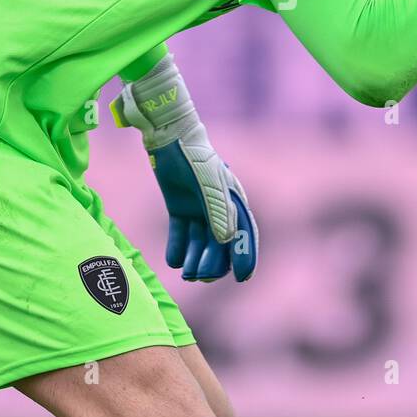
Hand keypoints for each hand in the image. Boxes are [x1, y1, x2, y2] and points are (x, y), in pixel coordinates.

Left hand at [110, 54, 257, 281]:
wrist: (170, 138)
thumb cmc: (195, 159)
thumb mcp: (209, 186)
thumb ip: (217, 213)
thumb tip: (226, 242)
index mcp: (233, 202)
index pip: (244, 234)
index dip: (246, 256)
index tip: (243, 278)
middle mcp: (218, 209)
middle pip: (220, 244)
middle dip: (214, 262)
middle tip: (200, 277)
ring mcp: (198, 209)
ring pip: (200, 242)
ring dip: (195, 259)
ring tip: (186, 274)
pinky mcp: (179, 208)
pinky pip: (180, 234)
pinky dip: (178, 248)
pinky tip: (174, 260)